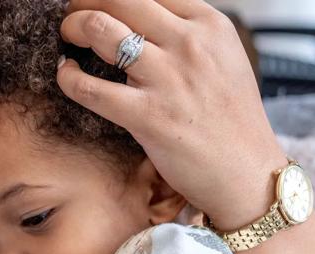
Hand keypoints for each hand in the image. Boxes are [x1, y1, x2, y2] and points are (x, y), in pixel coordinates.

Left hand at [57, 0, 288, 229]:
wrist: (247, 174)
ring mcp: (167, 79)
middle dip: (86, 0)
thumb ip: (190, 34)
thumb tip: (148, 19)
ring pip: (100, 28)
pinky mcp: (147, 117)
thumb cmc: (233, 120)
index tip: (101, 2)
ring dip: (73, 26)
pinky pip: (90, 88)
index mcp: (210, 25)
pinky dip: (68, 76)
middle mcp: (189, 44)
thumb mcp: (226, 58)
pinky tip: (67, 74)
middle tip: (74, 13)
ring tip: (68, 36)